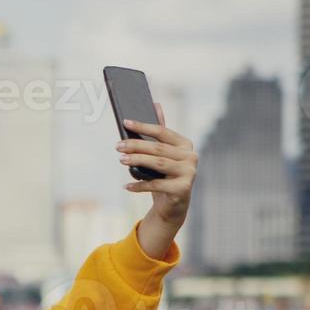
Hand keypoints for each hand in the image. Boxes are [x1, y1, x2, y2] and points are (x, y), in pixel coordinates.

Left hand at [116, 99, 194, 226]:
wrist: (173, 205)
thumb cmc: (165, 175)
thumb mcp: (163, 154)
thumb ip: (160, 132)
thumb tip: (156, 104)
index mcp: (185, 144)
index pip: (162, 131)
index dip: (143, 126)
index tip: (125, 122)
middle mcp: (190, 157)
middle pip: (158, 148)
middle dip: (136, 145)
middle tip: (118, 146)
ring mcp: (189, 173)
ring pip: (158, 164)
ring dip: (137, 161)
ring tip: (121, 160)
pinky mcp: (182, 189)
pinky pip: (157, 185)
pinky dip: (140, 185)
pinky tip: (126, 186)